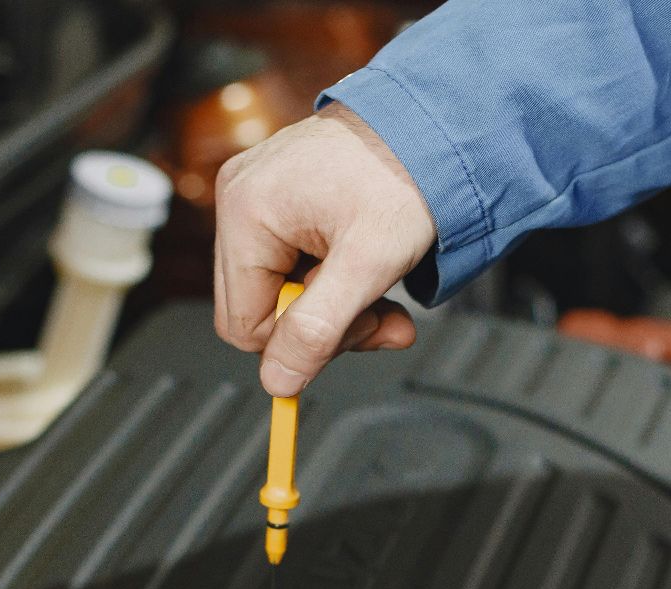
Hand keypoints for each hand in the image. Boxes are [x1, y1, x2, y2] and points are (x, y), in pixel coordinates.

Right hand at [214, 102, 437, 395]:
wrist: (431, 124)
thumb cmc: (405, 175)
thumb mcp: (368, 265)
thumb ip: (319, 330)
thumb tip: (278, 381)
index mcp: (247, 212)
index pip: (245, 324)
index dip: (301, 342)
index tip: (358, 328)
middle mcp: (238, 198)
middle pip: (259, 308)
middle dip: (324, 323)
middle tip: (380, 313)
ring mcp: (254, 193)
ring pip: (278, 288)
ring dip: (335, 303)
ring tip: (380, 284)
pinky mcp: (275, 194)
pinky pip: (288, 260)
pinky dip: (331, 275)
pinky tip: (363, 261)